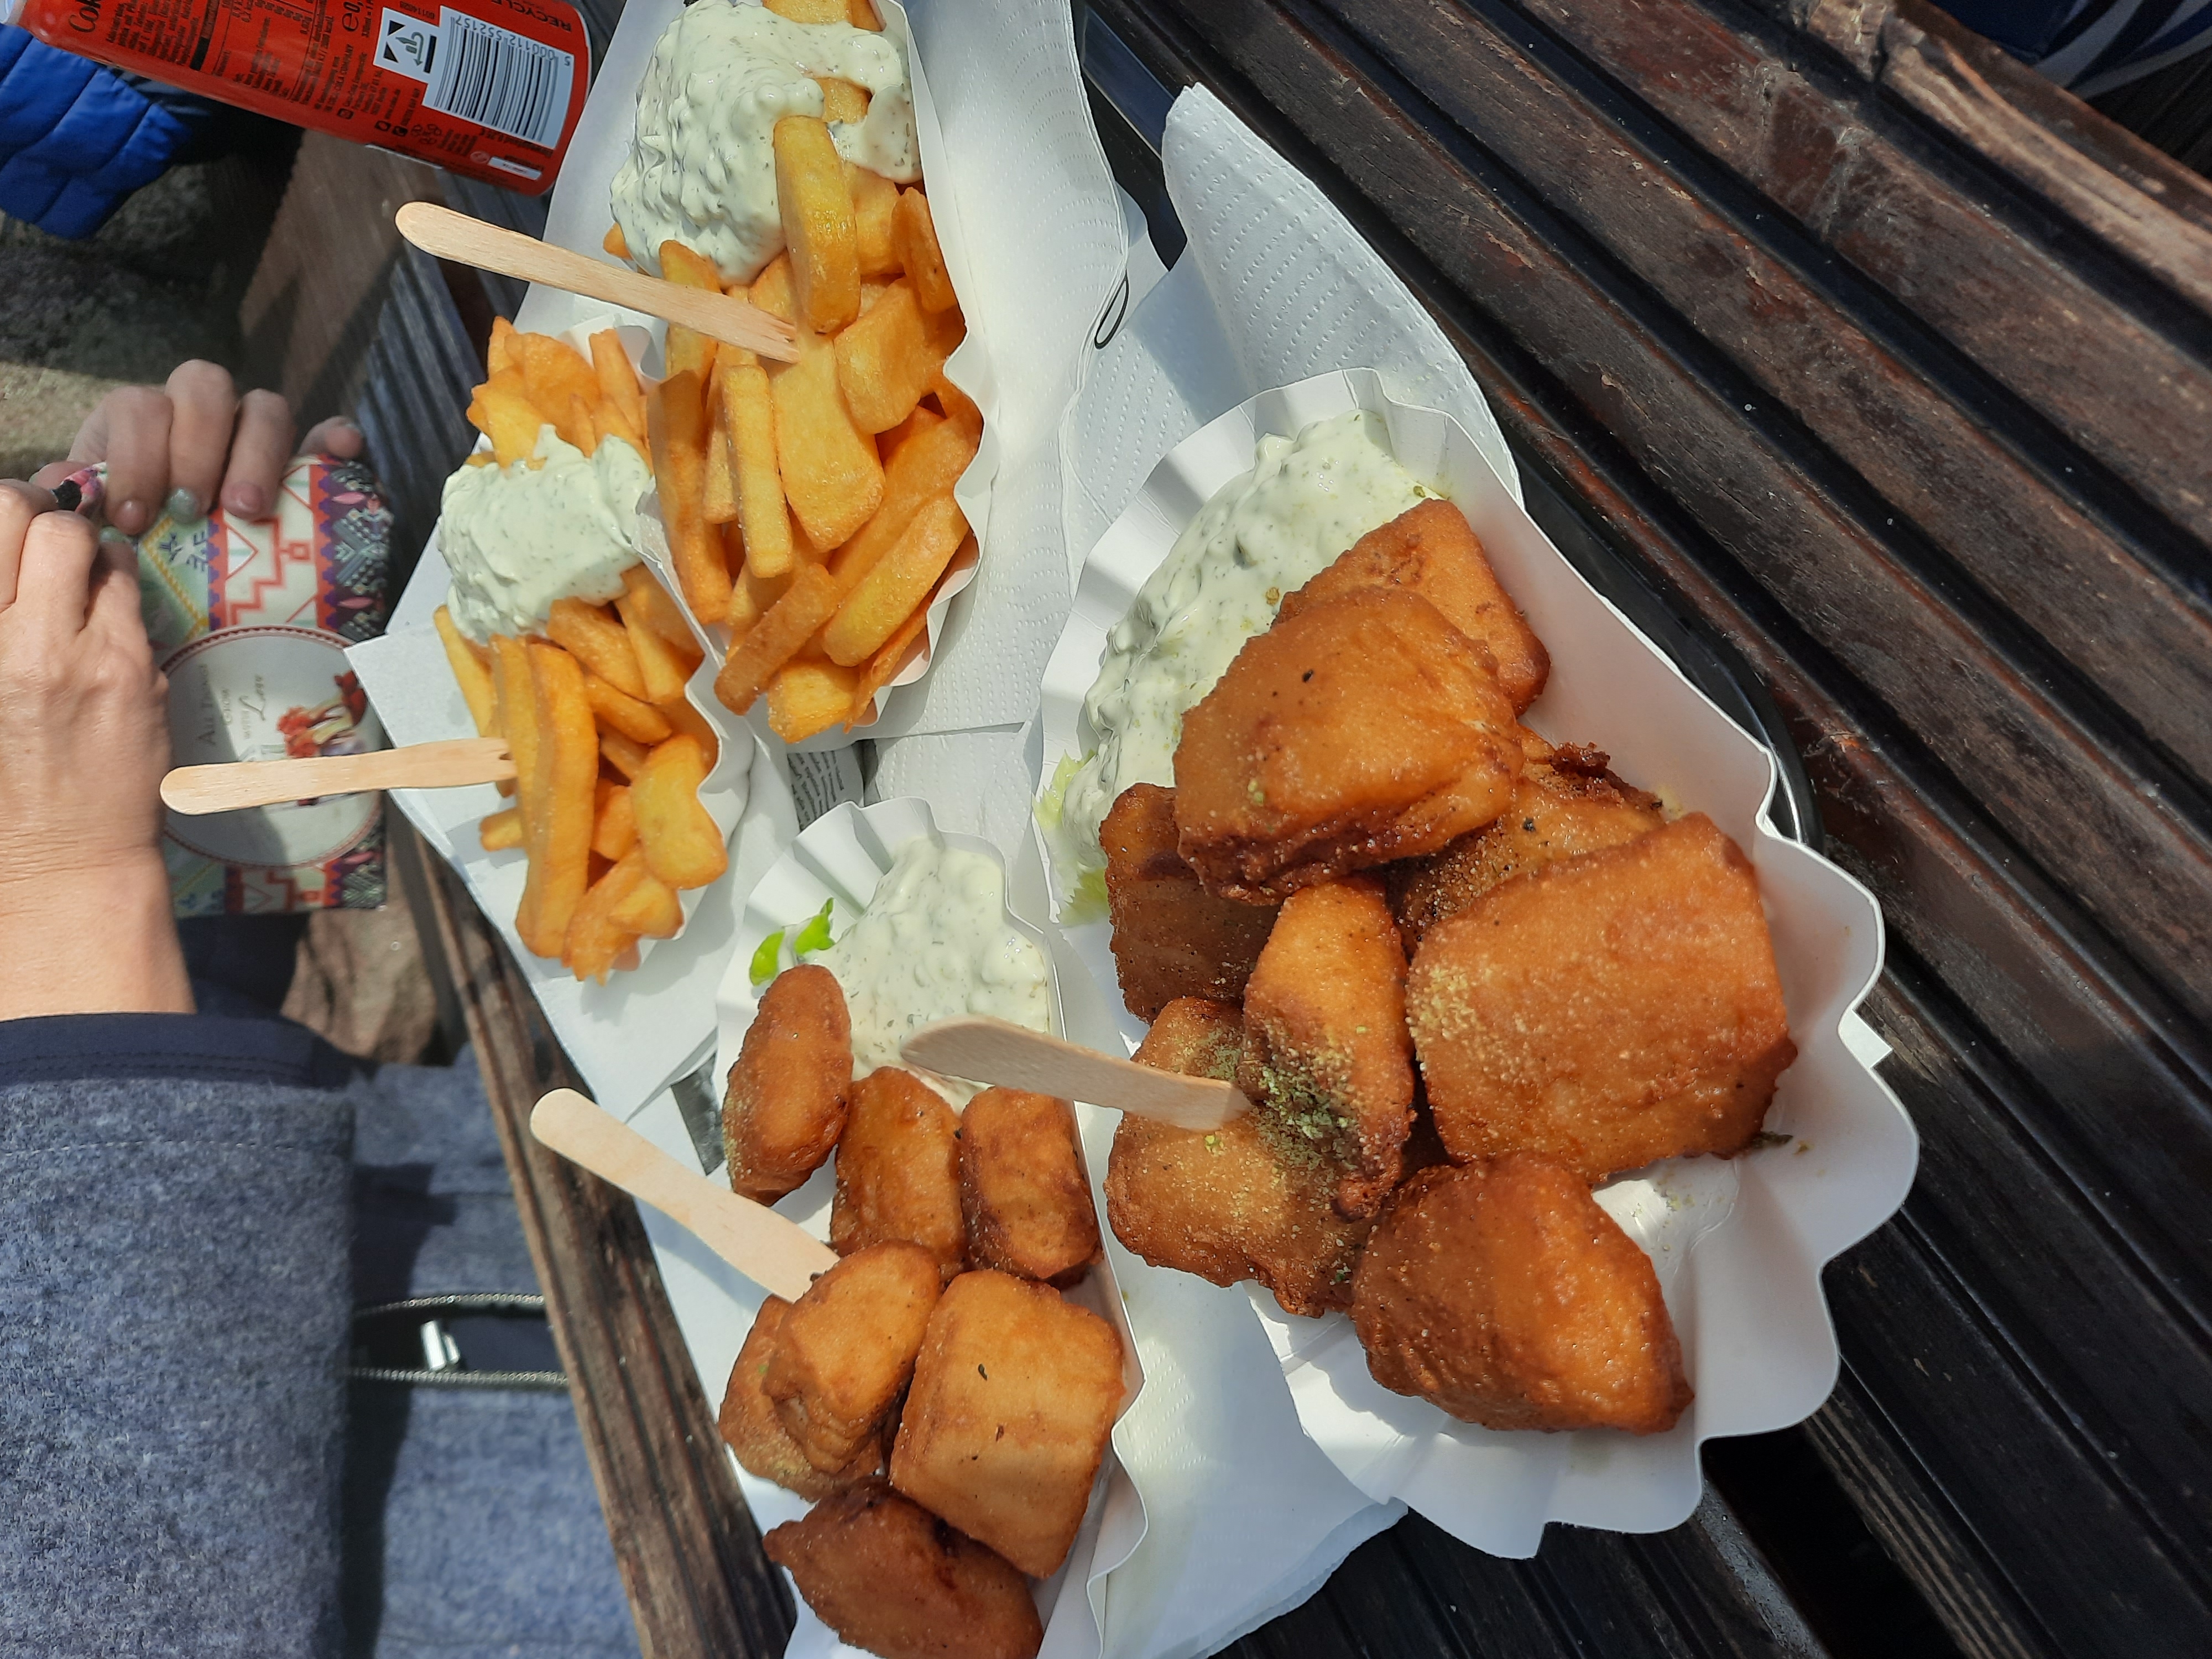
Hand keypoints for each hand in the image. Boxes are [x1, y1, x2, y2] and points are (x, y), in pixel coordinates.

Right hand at [0, 485, 190, 1018]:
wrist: (53, 859)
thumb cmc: (4, 776)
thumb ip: (1, 614)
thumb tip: (14, 553)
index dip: (4, 505)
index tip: (12, 520)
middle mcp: (5, 638)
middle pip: (27, 512)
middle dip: (41, 508)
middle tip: (49, 532)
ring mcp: (70, 651)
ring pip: (88, 543)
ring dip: (87, 546)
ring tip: (80, 576)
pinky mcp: (129, 669)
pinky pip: (129, 591)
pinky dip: (120, 584)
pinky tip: (109, 610)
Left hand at [33, 361, 365, 536]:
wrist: (176, 557)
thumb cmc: (139, 534)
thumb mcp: (97, 513)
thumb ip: (75, 497)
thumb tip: (59, 489)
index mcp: (145, 419)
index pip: (141, 407)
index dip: (137, 458)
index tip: (136, 518)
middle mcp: (202, 414)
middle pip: (206, 387)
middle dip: (198, 448)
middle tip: (193, 510)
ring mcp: (256, 432)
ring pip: (265, 406)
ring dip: (258, 453)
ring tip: (248, 509)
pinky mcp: (304, 459)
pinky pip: (328, 433)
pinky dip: (335, 438)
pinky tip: (340, 451)